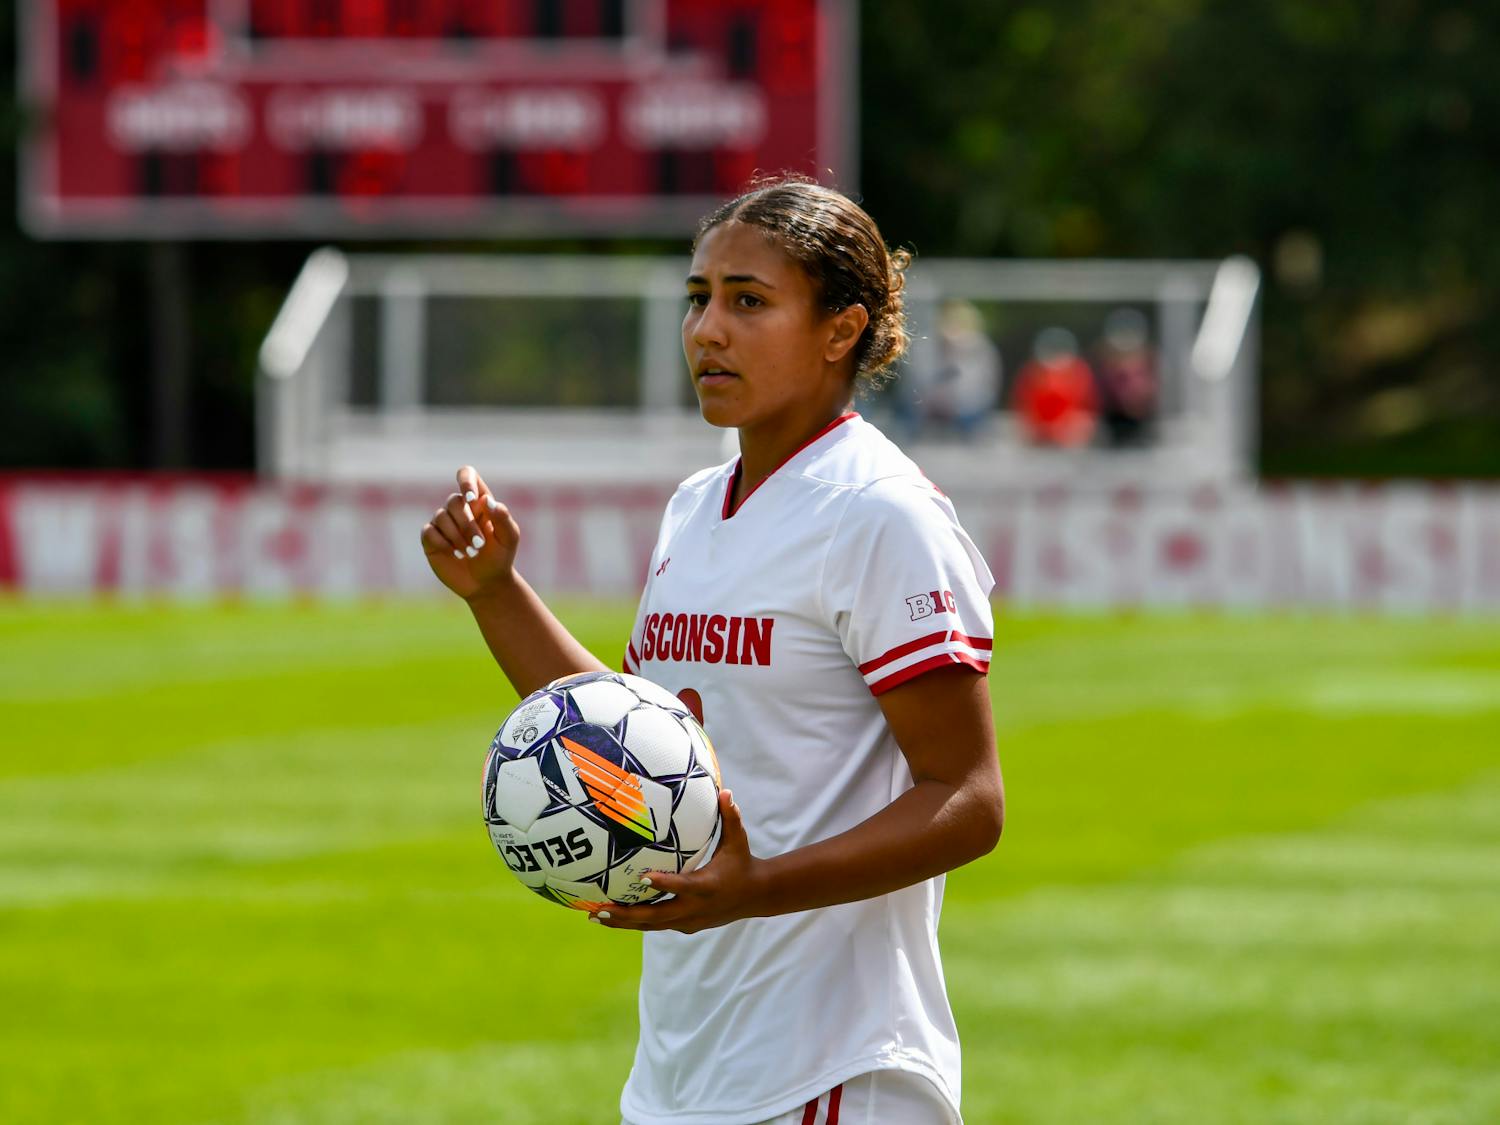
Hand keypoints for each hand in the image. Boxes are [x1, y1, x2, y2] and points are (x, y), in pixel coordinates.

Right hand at [420, 465, 521, 599]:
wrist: (487, 583)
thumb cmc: (500, 557)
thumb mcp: (509, 538)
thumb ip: (502, 517)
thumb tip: (486, 500)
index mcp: (479, 501)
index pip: (467, 475)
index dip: (465, 480)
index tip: (471, 498)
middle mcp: (459, 508)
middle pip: (454, 501)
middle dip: (467, 524)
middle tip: (480, 545)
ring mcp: (443, 522)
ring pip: (441, 517)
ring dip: (457, 536)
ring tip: (470, 553)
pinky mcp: (431, 539)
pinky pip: (429, 532)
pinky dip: (443, 543)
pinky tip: (455, 554)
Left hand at [591, 791, 764, 934]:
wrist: (756, 896)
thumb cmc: (742, 862)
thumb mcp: (738, 840)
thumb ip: (730, 816)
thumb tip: (725, 790)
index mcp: (707, 886)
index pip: (683, 885)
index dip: (664, 883)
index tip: (641, 877)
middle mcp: (695, 908)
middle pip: (657, 915)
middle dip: (627, 914)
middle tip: (600, 909)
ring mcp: (689, 921)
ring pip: (652, 925)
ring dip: (624, 922)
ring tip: (595, 916)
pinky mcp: (686, 926)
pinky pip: (657, 925)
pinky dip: (635, 923)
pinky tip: (613, 918)